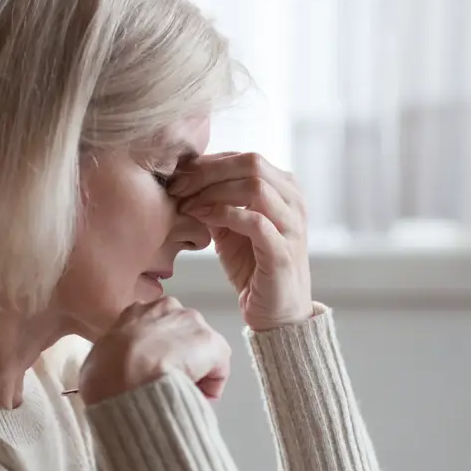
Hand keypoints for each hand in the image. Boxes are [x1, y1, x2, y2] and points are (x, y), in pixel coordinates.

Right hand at [78, 296, 230, 404]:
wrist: (123, 378)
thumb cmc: (104, 374)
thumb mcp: (98, 360)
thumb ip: (114, 359)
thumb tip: (116, 374)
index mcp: (136, 311)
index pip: (155, 329)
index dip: (155, 354)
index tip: (151, 374)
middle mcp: (168, 308)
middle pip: (181, 336)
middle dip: (178, 358)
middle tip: (167, 384)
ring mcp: (192, 323)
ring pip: (200, 351)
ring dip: (194, 370)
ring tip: (179, 392)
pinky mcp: (212, 343)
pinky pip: (217, 369)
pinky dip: (210, 386)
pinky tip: (194, 398)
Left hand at [169, 152, 312, 330]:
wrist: (275, 312)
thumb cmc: (253, 267)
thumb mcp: (229, 227)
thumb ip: (216, 201)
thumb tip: (185, 179)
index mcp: (284, 188)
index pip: (243, 158)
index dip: (207, 162)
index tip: (177, 176)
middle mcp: (293, 201)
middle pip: (251, 163)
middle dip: (208, 171)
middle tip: (177, 186)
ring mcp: (292, 225)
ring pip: (255, 186)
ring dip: (213, 191)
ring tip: (186, 203)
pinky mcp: (283, 251)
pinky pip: (254, 221)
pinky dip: (223, 214)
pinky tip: (200, 218)